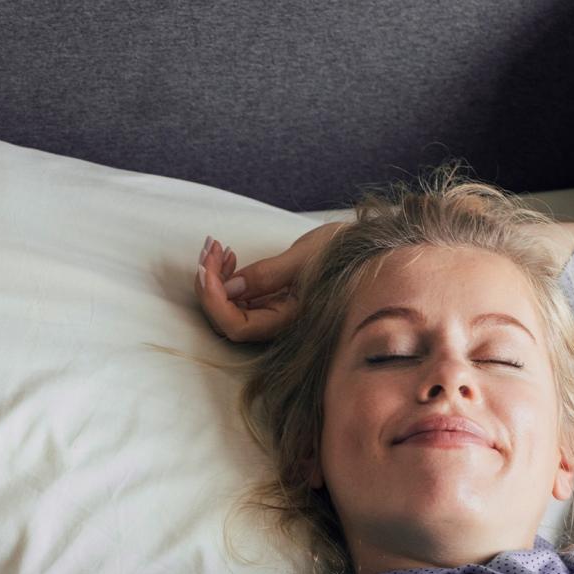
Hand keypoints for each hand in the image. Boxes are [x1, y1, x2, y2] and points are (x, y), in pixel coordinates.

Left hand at [196, 221, 345, 342]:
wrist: (368, 249)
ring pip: (229, 306)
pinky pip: (239, 296)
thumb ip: (267, 274)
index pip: (237, 326)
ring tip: (218, 247)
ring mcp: (272, 311)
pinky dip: (228, 275)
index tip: (205, 268)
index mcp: (288, 319)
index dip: (214, 302)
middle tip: (210, 248)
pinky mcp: (271, 299)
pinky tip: (230, 255)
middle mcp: (277, 322)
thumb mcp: (305, 257)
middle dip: (210, 284)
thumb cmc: (345, 251)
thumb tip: (229, 287)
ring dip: (216, 277)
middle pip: (227, 318)